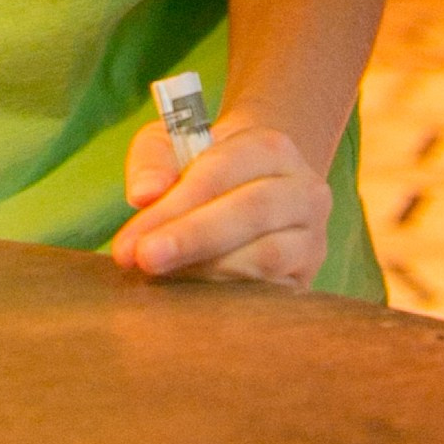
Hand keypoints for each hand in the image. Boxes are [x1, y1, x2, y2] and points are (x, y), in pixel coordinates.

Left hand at [109, 112, 333, 290]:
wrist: (255, 188)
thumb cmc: (203, 168)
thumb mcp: (172, 145)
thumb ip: (153, 161)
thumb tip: (143, 195)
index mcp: (272, 148)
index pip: (220, 172)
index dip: (174, 206)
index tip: (131, 240)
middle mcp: (304, 191)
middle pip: (251, 211)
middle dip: (192, 238)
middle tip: (144, 260)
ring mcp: (312, 238)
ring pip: (266, 256)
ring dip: (209, 271)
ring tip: (163, 279)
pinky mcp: (306, 279)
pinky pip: (271, 292)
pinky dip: (229, 296)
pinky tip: (192, 298)